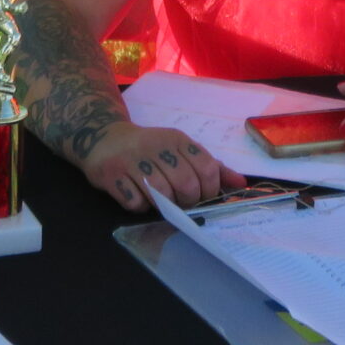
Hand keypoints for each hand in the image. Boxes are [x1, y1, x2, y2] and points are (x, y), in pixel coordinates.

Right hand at [80, 124, 239, 211]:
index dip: (210, 189)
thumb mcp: (180, 150)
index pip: (207, 167)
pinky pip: (135, 202)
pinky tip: (138, 196)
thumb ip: (210, 166)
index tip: (203, 197)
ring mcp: (132, 160)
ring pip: (161, 195)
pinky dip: (140, 206)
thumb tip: (240, 184)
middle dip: (187, 201)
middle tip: (180, 202)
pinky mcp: (112, 174)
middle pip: (186, 184)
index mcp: (177, 139)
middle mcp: (157, 146)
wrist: (104, 138)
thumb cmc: (149, 148)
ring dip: (164, 205)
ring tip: (161, 200)